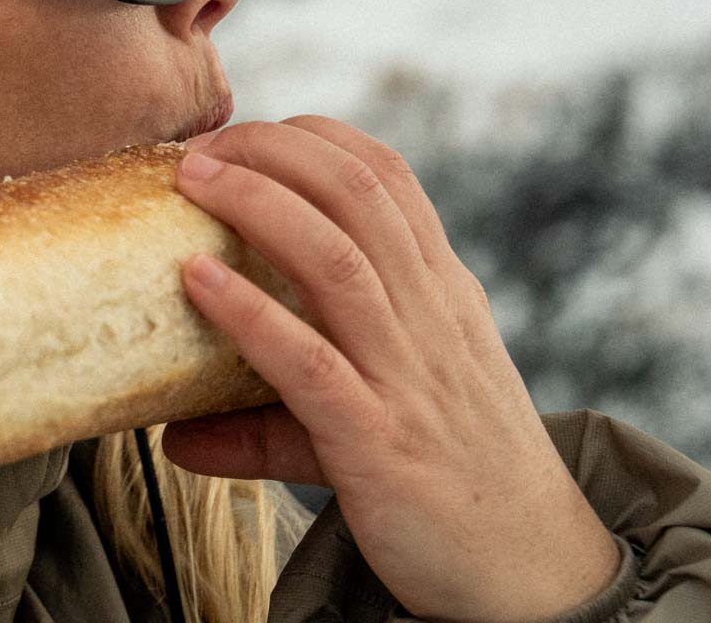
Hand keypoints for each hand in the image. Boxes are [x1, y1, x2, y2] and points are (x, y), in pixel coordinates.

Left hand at [160, 117, 621, 622]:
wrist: (536, 576)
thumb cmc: (452, 484)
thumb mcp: (377, 419)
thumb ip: (273, 417)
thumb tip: (174, 434)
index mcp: (440, 294)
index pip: (387, 179)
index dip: (313, 139)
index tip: (247, 133)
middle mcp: (430, 319)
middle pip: (357, 195)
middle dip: (275, 151)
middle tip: (202, 147)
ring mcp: (407, 377)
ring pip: (337, 258)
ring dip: (257, 204)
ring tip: (193, 180)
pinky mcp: (381, 442)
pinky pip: (312, 362)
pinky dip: (250, 314)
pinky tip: (197, 281)